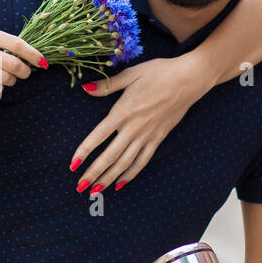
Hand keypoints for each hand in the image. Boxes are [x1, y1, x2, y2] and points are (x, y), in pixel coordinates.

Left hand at [70, 55, 209, 192]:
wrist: (188, 79)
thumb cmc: (158, 73)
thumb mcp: (130, 74)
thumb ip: (106, 85)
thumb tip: (85, 88)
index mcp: (123, 111)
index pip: (98, 136)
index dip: (84, 151)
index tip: (73, 164)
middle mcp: (134, 127)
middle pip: (110, 156)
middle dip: (93, 173)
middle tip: (80, 187)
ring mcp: (147, 135)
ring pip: (125, 162)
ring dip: (109, 178)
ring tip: (96, 190)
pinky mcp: (158, 138)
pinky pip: (143, 160)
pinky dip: (131, 174)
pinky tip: (120, 183)